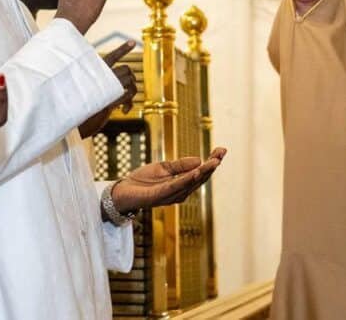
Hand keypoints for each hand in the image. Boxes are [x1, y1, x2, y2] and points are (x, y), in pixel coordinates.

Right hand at [79, 41, 137, 138]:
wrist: (72, 122)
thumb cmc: (78, 109)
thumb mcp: (88, 93)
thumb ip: (100, 88)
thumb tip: (113, 90)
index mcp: (95, 72)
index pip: (111, 57)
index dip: (123, 49)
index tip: (133, 42)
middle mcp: (102, 77)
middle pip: (127, 68)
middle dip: (131, 77)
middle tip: (128, 87)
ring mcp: (107, 87)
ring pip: (130, 80)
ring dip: (132, 90)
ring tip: (125, 102)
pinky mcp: (111, 100)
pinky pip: (128, 95)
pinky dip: (129, 103)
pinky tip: (124, 110)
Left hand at [109, 148, 225, 215]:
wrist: (123, 191)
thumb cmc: (143, 181)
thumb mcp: (163, 167)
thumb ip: (180, 165)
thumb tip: (199, 159)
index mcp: (182, 184)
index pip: (201, 172)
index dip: (212, 162)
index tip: (222, 150)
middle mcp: (180, 192)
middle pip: (200, 178)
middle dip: (212, 165)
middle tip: (222, 153)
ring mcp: (171, 195)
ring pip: (191, 183)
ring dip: (203, 172)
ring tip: (214, 161)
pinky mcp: (160, 196)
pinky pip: (176, 186)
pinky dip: (187, 179)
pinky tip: (196, 172)